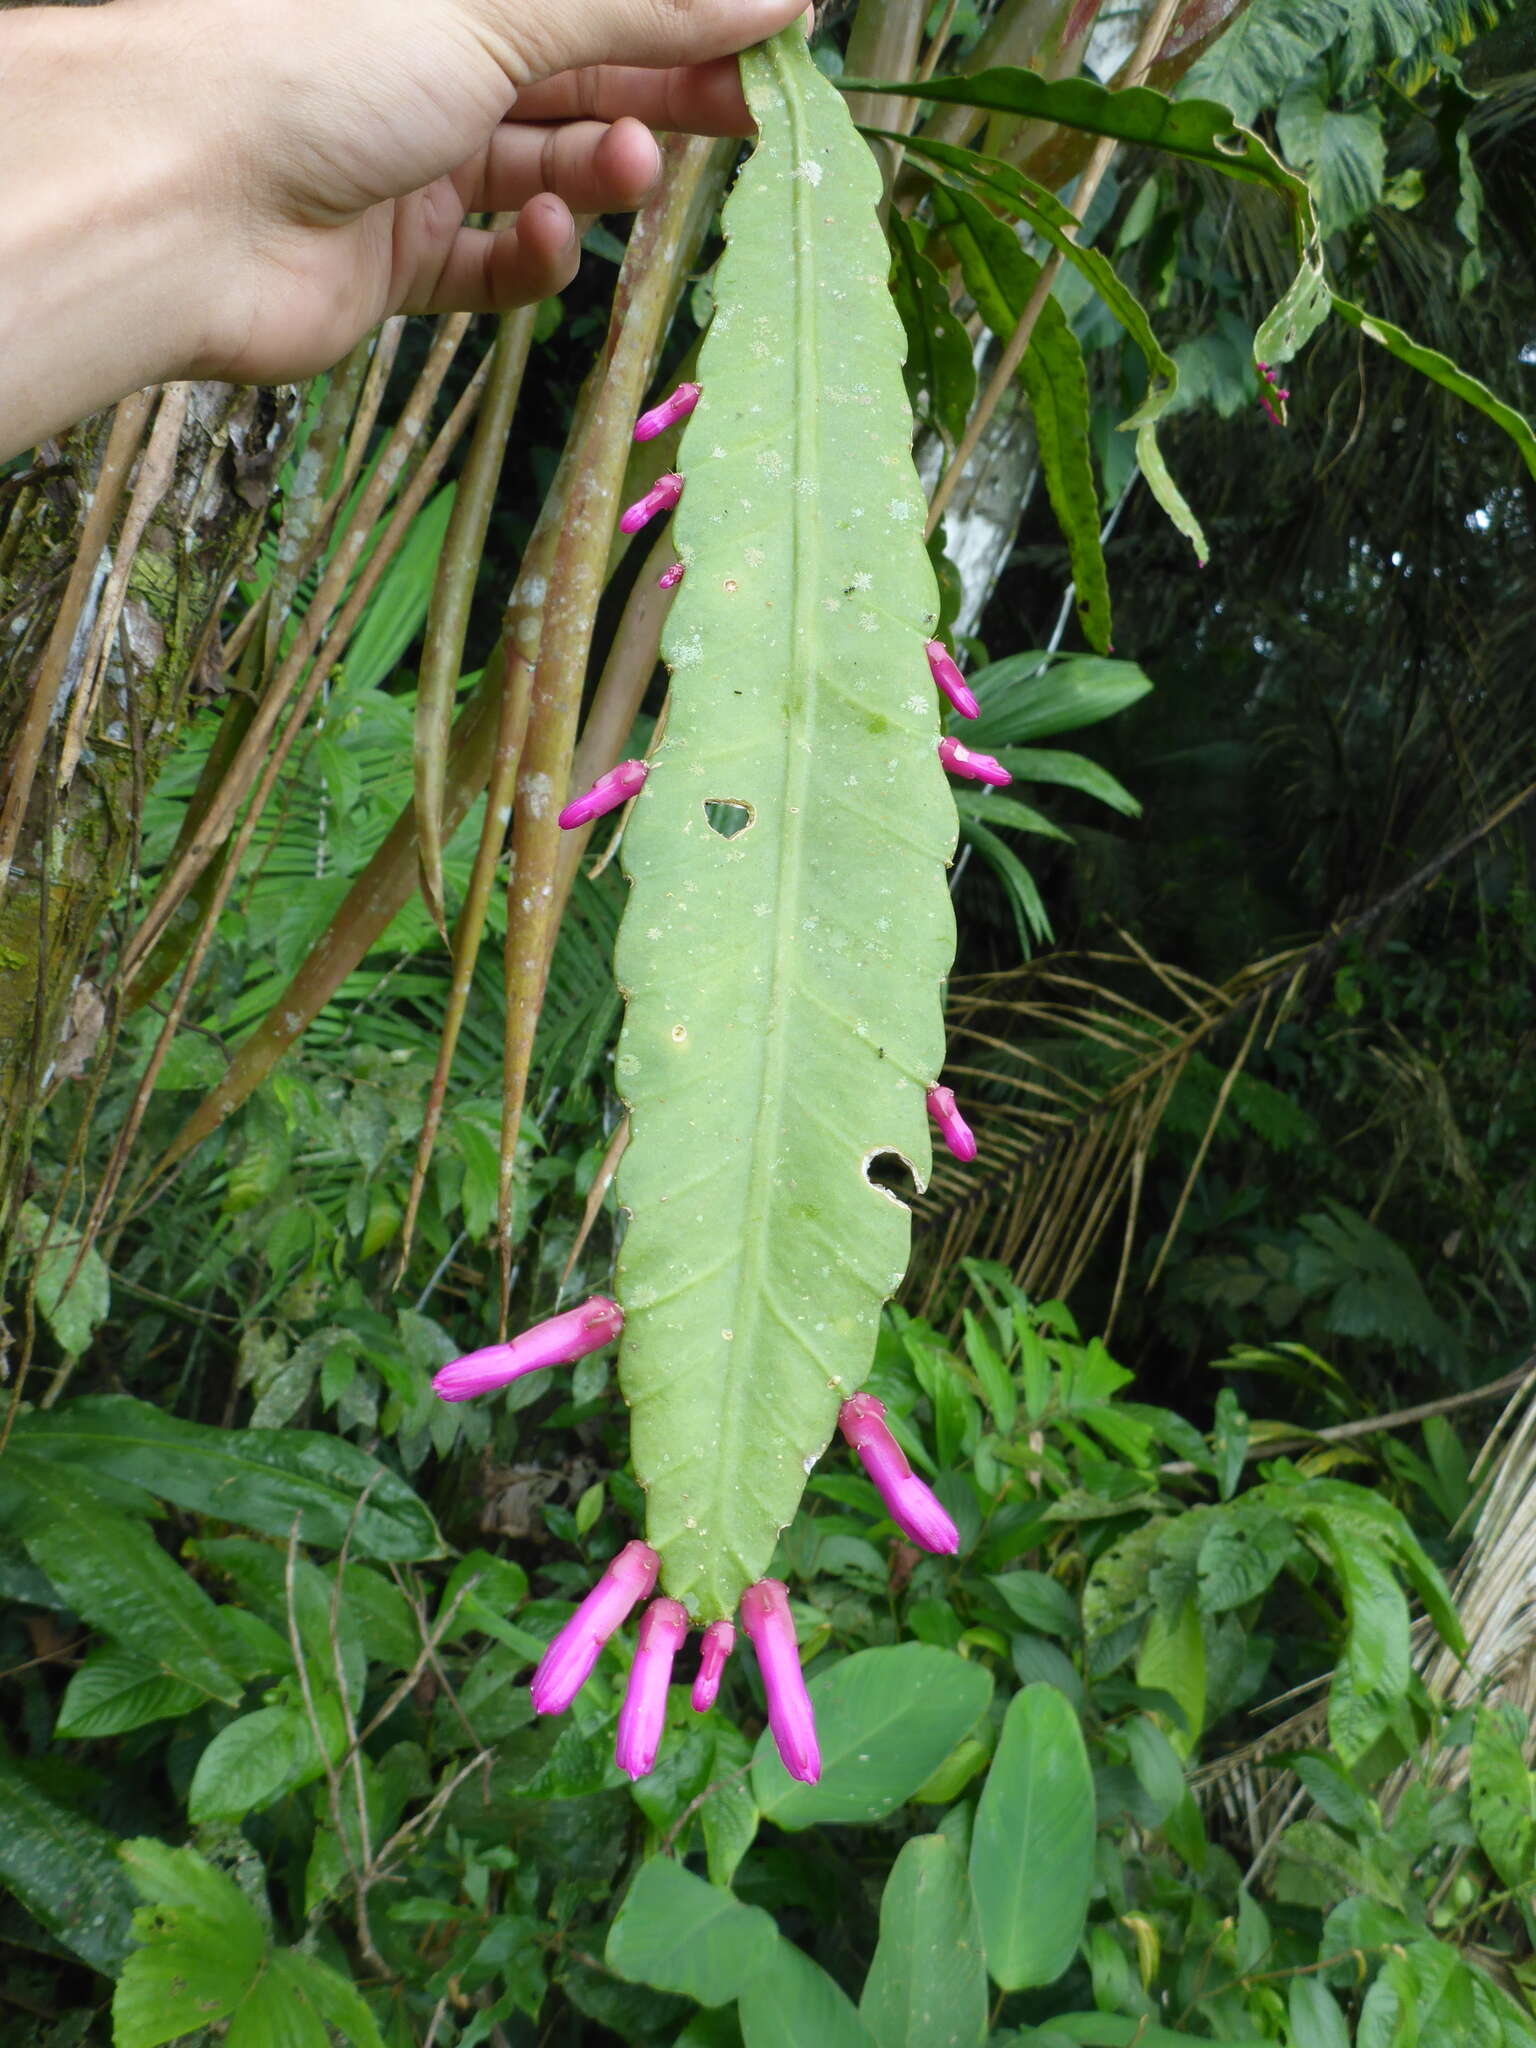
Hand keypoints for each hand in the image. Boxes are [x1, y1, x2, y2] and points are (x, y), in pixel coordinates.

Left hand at [171, 0, 809, 383]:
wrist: (181, 199)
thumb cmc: (310, 61)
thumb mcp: (501, 9)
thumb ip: (640, 10)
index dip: (685, 16)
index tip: (775, 37)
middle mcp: (426, 58)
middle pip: (580, 77)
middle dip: (667, 95)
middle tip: (749, 116)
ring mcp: (409, 159)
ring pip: (543, 170)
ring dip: (601, 175)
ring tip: (631, 177)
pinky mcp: (395, 260)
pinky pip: (491, 264)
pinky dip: (532, 258)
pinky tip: (543, 238)